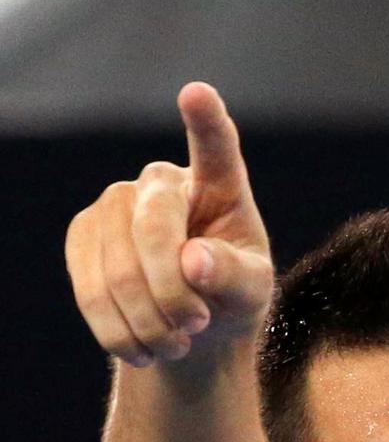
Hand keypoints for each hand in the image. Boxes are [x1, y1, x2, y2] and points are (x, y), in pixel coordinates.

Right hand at [65, 82, 273, 367]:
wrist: (190, 324)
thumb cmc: (231, 294)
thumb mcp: (252, 290)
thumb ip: (234, 275)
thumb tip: (194, 262)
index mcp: (219, 185)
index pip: (215, 149)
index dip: (206, 123)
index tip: (197, 93)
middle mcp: (161, 182)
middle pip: (153, 231)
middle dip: (174, 293)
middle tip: (198, 328)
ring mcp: (115, 204)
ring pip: (117, 270)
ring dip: (149, 322)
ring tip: (176, 345)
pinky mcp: (83, 235)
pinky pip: (90, 290)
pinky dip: (119, 331)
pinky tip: (144, 348)